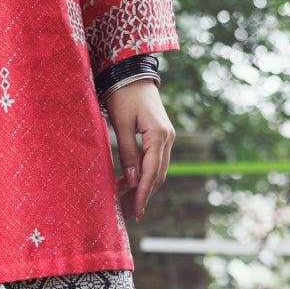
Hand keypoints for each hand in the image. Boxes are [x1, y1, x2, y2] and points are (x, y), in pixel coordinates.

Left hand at [105, 80, 174, 222]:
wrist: (132, 74)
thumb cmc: (123, 96)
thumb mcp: (121, 124)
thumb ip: (127, 153)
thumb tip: (132, 181)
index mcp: (160, 135)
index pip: (152, 172)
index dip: (143, 194)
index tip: (134, 211)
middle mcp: (168, 139)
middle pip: (158, 175)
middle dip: (142, 196)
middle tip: (126, 214)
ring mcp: (167, 138)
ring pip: (157, 170)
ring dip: (142, 188)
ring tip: (124, 203)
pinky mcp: (160, 137)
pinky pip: (154, 161)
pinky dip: (142, 174)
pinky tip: (127, 184)